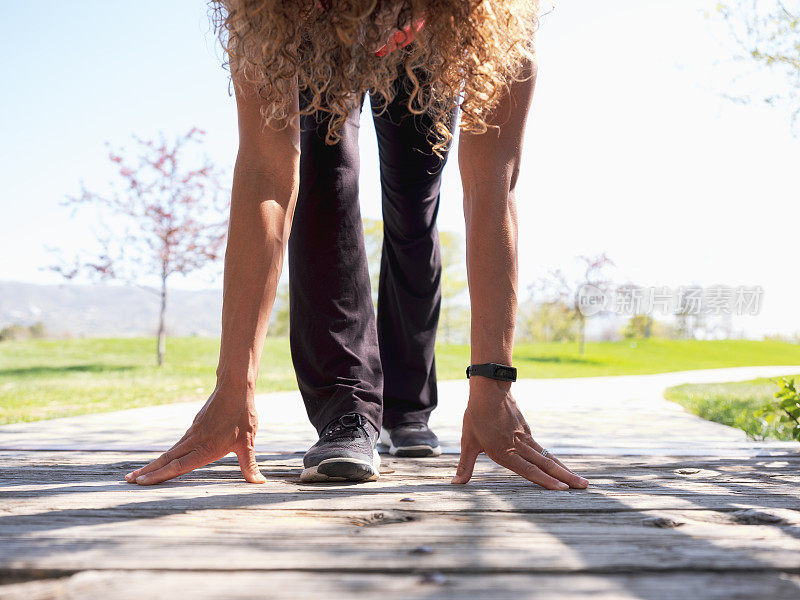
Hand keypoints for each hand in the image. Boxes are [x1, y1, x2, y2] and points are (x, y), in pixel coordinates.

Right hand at [124, 385, 265, 484]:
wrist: (235, 389)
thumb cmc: (242, 417)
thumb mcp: (248, 443)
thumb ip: (250, 465)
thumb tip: (260, 483)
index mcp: (206, 449)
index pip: (178, 466)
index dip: (160, 475)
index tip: (142, 482)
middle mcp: (195, 442)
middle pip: (167, 460)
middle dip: (147, 472)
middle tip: (128, 481)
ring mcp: (192, 434)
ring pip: (170, 452)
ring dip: (153, 463)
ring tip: (138, 473)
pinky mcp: (194, 427)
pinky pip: (177, 444)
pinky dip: (166, 454)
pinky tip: (162, 460)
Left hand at [452, 378, 588, 489]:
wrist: (489, 389)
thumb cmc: (476, 416)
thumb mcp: (468, 442)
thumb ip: (465, 466)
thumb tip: (455, 484)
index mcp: (504, 452)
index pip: (528, 470)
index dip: (545, 481)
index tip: (562, 490)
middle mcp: (518, 446)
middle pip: (545, 464)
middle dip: (565, 478)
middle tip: (584, 487)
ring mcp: (525, 438)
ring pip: (547, 456)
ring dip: (564, 469)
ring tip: (581, 480)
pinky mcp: (527, 431)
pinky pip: (542, 449)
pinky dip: (554, 459)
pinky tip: (561, 467)